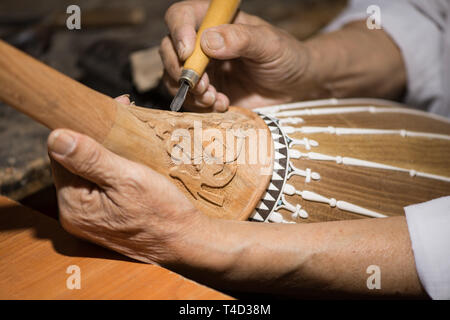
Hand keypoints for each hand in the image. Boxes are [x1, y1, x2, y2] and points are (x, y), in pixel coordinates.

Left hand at [48, 95, 207, 264]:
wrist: (186, 241)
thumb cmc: (163, 211)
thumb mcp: (128, 179)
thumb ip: (90, 158)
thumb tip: (55, 136)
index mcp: (74, 205)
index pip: (61, 154)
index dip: (81, 129)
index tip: (107, 111)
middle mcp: (75, 215)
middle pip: (73, 164)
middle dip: (94, 140)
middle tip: (121, 117)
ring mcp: (88, 220)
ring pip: (87, 174)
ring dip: (103, 153)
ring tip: (127, 137)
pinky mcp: (103, 220)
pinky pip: (98, 187)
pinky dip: (110, 170)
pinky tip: (127, 160)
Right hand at [160, 0, 310, 111]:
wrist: (295, 87)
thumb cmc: (286, 57)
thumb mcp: (269, 44)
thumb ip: (241, 39)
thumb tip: (208, 42)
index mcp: (216, 21)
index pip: (182, 16)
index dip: (178, 32)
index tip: (188, 51)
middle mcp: (203, 43)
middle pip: (169, 49)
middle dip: (180, 70)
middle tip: (203, 85)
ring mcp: (203, 69)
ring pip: (174, 77)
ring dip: (190, 92)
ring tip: (214, 98)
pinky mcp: (208, 92)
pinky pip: (190, 100)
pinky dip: (201, 105)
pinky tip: (222, 104)